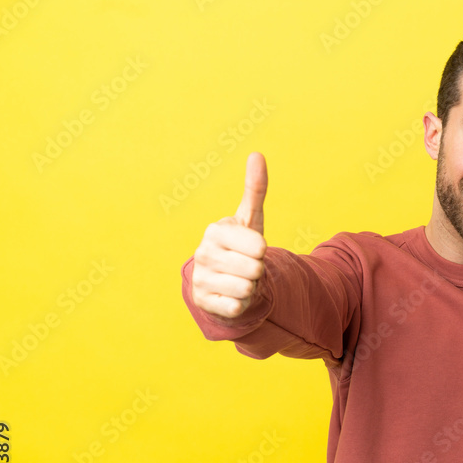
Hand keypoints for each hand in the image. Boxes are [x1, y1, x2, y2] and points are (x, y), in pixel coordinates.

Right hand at [190, 152, 267, 318]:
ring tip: (239, 279)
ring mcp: (200, 279)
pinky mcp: (203, 302)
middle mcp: (202, 253)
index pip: (259, 246)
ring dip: (250, 288)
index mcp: (215, 230)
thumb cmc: (240, 246)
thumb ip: (255, 189)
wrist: (221, 279)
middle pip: (255, 269)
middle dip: (258, 271)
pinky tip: (231, 295)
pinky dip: (241, 304)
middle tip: (246, 267)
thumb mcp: (250, 218)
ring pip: (247, 289)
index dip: (262, 250)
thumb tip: (257, 154)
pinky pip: (238, 307)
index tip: (251, 248)